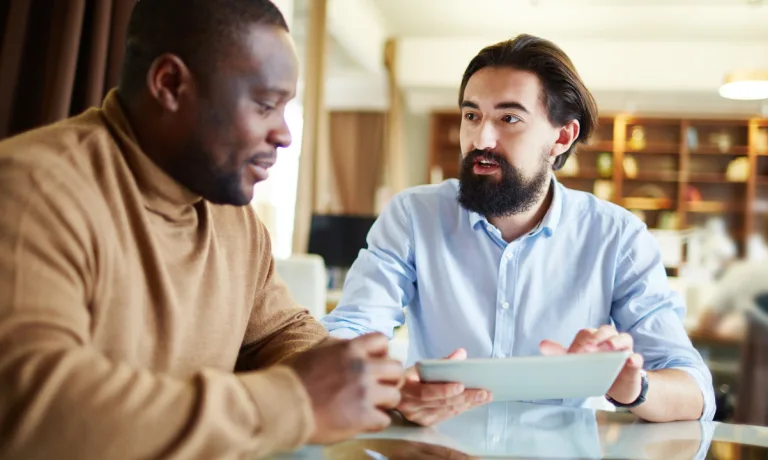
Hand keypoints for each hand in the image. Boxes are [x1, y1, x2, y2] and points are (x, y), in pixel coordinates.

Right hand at [289, 333, 404, 443]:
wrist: (282, 404)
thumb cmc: (292, 378)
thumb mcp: (317, 350)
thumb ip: (338, 348)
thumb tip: (350, 347)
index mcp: (350, 349)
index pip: (382, 341)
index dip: (382, 353)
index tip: (376, 364)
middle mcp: (361, 367)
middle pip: (396, 369)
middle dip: (390, 379)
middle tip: (379, 388)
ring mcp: (365, 392)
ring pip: (395, 395)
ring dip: (384, 402)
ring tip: (371, 406)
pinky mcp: (363, 416)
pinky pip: (385, 420)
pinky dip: (376, 422)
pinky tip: (363, 421)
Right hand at [396, 348, 491, 425]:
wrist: (396, 392)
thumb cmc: (410, 376)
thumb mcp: (421, 366)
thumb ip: (442, 361)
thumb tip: (461, 354)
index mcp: (405, 387)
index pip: (425, 392)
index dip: (443, 390)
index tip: (461, 385)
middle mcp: (409, 405)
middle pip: (440, 403)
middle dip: (465, 397)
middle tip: (483, 392)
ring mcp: (417, 416)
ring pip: (446, 410)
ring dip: (468, 404)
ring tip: (484, 397)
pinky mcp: (424, 422)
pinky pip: (446, 415)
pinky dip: (461, 408)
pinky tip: (473, 403)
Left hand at [540, 325, 643, 404]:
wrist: (616, 387)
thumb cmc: (595, 370)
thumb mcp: (578, 363)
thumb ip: (561, 354)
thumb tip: (542, 345)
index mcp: (595, 337)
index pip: (587, 334)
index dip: (579, 343)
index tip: (573, 355)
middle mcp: (611, 339)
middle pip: (605, 331)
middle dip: (596, 339)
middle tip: (588, 350)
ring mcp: (625, 350)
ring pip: (623, 338)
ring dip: (615, 342)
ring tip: (609, 348)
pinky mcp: (635, 364)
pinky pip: (637, 358)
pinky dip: (634, 359)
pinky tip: (630, 360)